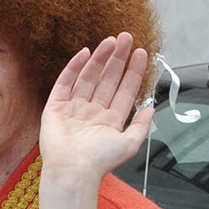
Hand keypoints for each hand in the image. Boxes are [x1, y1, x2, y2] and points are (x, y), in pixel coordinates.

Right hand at [40, 34, 153, 190]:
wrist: (74, 171)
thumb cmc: (101, 162)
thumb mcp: (130, 144)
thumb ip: (142, 125)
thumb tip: (152, 107)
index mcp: (110, 120)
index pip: (125, 90)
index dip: (133, 71)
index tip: (141, 53)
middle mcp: (93, 111)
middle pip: (108, 79)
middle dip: (118, 59)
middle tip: (127, 37)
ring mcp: (74, 108)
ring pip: (89, 77)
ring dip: (101, 58)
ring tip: (111, 41)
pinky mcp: (56, 107)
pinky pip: (66, 82)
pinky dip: (75, 67)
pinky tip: (86, 53)